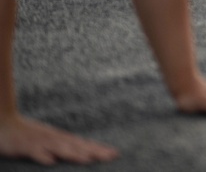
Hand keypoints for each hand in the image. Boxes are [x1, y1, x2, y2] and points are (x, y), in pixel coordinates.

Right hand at [0, 114, 117, 164]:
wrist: (4, 122)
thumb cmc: (28, 134)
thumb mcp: (49, 140)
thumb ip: (64, 147)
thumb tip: (83, 154)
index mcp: (60, 138)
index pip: (84, 144)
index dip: (99, 149)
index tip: (116, 153)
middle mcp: (54, 138)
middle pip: (77, 145)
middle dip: (95, 151)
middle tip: (111, 156)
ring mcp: (40, 142)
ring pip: (59, 148)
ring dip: (74, 154)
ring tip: (88, 160)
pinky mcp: (25, 146)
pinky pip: (35, 152)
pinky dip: (43, 156)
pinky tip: (51, 162)